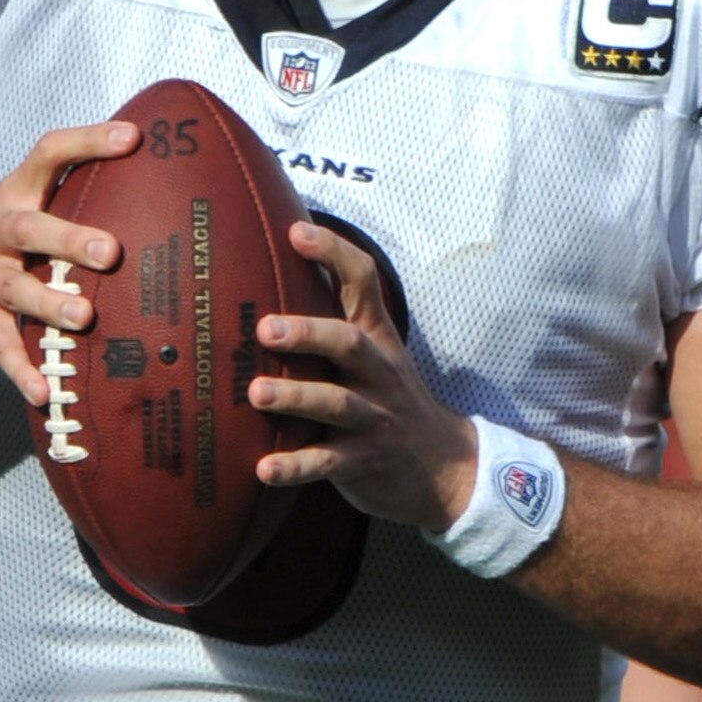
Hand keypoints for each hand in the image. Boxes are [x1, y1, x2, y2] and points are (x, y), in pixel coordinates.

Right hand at [0, 118, 140, 408]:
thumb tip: (151, 188)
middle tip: (110, 252)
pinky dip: (22, 371)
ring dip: (49, 303)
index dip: (87, 142)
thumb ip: (68, 202)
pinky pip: (0, 348)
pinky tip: (43, 392)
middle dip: (68, 237)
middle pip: (27, 228)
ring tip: (84, 316)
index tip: (132, 138)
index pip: (47, 156)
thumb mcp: (21, 217)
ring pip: (14, 288)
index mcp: (13, 198)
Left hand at [248, 220, 479, 532]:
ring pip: (336, 404)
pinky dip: (296, 466)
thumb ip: (334, 323)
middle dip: (308, 334)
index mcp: (376, 340)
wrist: (445, 468)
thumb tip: (269, 281)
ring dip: (296, 396)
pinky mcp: (364, 462)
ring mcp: (374, 419)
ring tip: (256, 393)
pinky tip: (264, 469)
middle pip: (348, 344)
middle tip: (265, 329)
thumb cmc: (388, 401)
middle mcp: (378, 374)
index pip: (363, 282)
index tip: (297, 232)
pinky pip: (329, 463)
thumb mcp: (374, 357)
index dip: (333, 254)